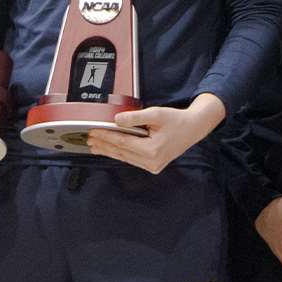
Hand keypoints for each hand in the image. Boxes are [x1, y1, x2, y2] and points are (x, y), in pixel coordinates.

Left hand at [85, 93, 225, 173]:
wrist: (193, 128)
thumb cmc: (176, 120)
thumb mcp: (156, 114)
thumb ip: (135, 117)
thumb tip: (116, 120)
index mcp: (153, 150)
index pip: (122, 143)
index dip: (106, 136)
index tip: (93, 131)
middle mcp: (152, 162)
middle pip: (121, 152)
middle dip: (104, 145)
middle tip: (89, 139)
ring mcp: (153, 166)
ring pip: (125, 158)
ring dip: (109, 151)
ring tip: (94, 145)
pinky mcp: (153, 166)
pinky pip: (131, 159)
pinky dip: (119, 153)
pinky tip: (110, 150)